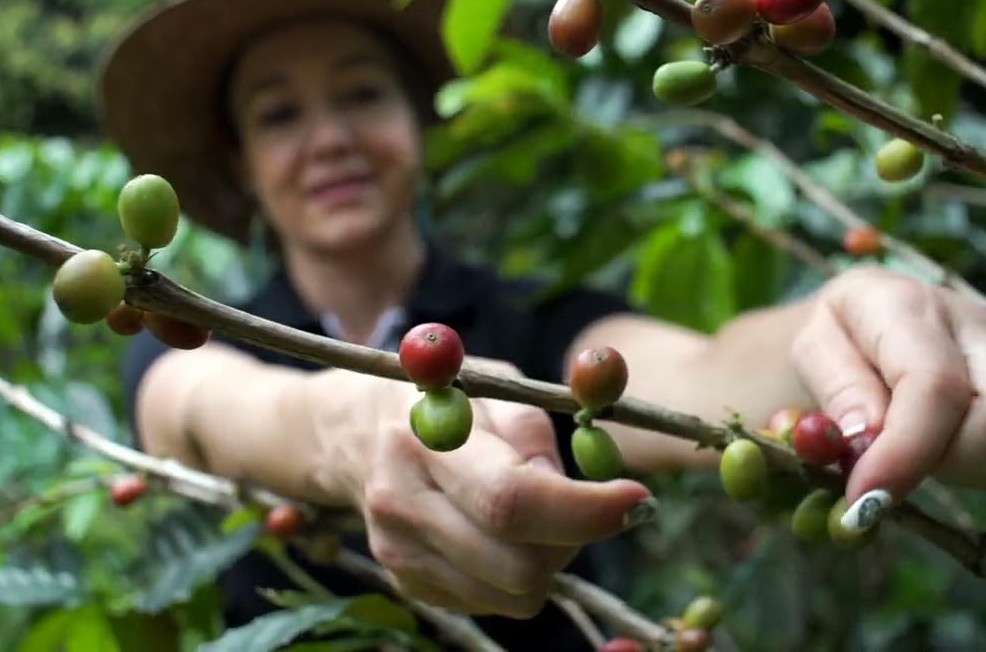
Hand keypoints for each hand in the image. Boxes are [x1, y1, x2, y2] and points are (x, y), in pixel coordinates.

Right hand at [350, 358, 652, 618]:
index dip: (584, 510)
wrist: (348, 433)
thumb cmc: (439, 398)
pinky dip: (519, 571)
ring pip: (515, 595)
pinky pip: (495, 601)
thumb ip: (535, 429)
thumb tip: (582, 486)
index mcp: (424, 441)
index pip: (510, 499)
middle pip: (518, 566)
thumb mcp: (488, 384)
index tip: (637, 499)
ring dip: (551, 559)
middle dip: (576, 541)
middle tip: (593, 505)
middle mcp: (404, 506)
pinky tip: (503, 529)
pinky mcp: (410, 585)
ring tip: (541, 511)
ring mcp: (401, 555)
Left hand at [789, 267, 985, 521]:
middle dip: (952, 463)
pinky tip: (941, 457)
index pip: (935, 385)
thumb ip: (838, 390)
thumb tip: (871, 436)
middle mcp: (975, 321)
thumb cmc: (832, 342)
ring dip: (968, 470)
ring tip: (913, 456)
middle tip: (893, 474)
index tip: (866, 499)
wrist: (858, 327)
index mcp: (908, 304)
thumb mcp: (809, 352)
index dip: (905, 452)